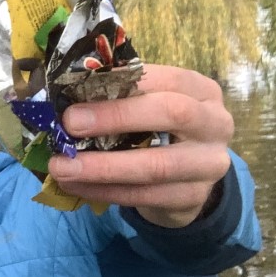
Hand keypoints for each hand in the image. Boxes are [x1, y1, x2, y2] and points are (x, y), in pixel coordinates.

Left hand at [46, 64, 232, 227]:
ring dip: (102, 167)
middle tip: (69, 125)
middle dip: (116, 118)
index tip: (79, 92)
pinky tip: (75, 186)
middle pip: (171, 113)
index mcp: (199, 90)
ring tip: (61, 167)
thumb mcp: (147, 106)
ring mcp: (209, 163)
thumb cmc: (159, 131)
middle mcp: (214, 123)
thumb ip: (119, 97)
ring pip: (156, 165)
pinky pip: (145, 196)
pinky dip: (105, 191)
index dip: (122, 84)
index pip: (166, 79)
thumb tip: (64, 96)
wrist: (188, 180)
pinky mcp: (194, 197)